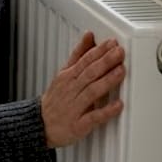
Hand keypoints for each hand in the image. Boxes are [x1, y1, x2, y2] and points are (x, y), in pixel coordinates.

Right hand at [40, 31, 125, 148]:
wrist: (40, 124)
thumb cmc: (56, 99)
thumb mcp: (64, 73)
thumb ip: (79, 55)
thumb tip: (89, 36)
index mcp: (68, 76)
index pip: (84, 60)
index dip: (99, 51)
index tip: (112, 43)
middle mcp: (71, 90)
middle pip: (89, 73)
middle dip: (105, 61)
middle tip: (119, 52)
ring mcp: (74, 107)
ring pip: (91, 92)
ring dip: (106, 81)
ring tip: (120, 72)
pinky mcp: (79, 125)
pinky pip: (93, 117)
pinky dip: (105, 111)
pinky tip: (118, 105)